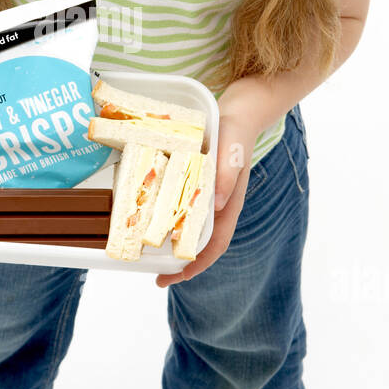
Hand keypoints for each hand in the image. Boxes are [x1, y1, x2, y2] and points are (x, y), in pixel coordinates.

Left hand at [155, 111, 258, 287]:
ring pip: (188, 227)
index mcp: (228, 204)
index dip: (198, 264)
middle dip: (180, 262)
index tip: (176, 277)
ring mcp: (206, 195)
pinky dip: (166, 216)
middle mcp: (217, 205)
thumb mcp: (232, 148)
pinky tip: (149, 215)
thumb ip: (226, 173)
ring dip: (171, 242)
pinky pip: (180, 206)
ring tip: (147, 253)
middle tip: (155, 276)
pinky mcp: (195, 183)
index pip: (216, 244)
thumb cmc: (237, 131)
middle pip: (199, 242)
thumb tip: (216, 205)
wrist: (241, 111)